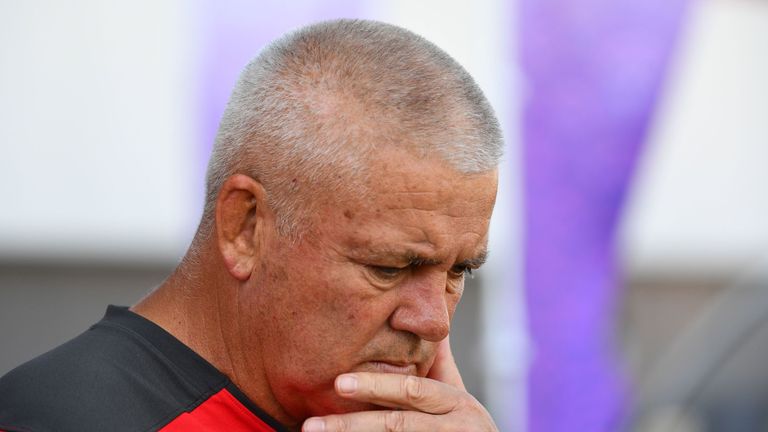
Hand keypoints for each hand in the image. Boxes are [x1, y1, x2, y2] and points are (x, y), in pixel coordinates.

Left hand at [302, 337, 497, 430]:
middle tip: (312, 424)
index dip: (374, 386)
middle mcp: (452, 428)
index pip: (411, 391)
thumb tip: (430, 325)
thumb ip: (441, 365)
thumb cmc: (467, 428)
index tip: (338, 383)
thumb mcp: (461, 397)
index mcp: (456, 402)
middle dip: (352, 425)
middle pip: (396, 424)